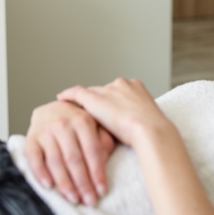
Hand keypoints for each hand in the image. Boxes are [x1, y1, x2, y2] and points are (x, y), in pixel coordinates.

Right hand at [25, 98, 115, 205]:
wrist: (52, 108)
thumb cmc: (78, 121)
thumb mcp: (96, 124)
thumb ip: (103, 140)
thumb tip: (104, 161)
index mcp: (83, 120)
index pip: (92, 151)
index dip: (97, 172)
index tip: (102, 190)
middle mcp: (63, 124)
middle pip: (74, 159)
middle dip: (83, 183)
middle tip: (89, 200)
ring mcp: (45, 131)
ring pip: (56, 161)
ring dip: (64, 183)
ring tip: (73, 198)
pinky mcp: (31, 138)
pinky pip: (34, 158)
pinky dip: (40, 173)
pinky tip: (49, 186)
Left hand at [56, 77, 171, 147]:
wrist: (149, 130)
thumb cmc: (152, 130)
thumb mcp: (147, 119)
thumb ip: (136, 116)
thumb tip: (132, 127)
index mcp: (137, 87)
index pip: (119, 92)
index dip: (112, 101)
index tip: (110, 110)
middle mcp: (122, 84)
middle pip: (104, 91)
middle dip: (100, 101)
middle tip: (96, 115)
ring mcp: (107, 90)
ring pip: (92, 94)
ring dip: (86, 102)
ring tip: (78, 113)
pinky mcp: (94, 99)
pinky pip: (76, 93)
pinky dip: (69, 96)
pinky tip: (62, 99)